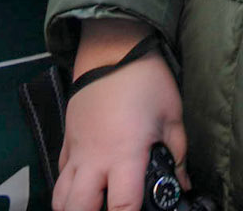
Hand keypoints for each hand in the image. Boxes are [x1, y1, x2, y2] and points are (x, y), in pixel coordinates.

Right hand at [52, 17, 187, 210]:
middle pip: (78, 209)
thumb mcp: (172, 115)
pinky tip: (84, 185)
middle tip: (111, 209)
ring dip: (74, 207)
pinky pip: (60, 175)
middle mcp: (95, 160)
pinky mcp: (67, 139)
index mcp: (125, 155)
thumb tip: (183, 186)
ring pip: (59, 198)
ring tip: (94, 204)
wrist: (113, 47)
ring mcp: (77, 150)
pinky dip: (67, 188)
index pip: (122, 207)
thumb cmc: (147, 80)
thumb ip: (178, 154)